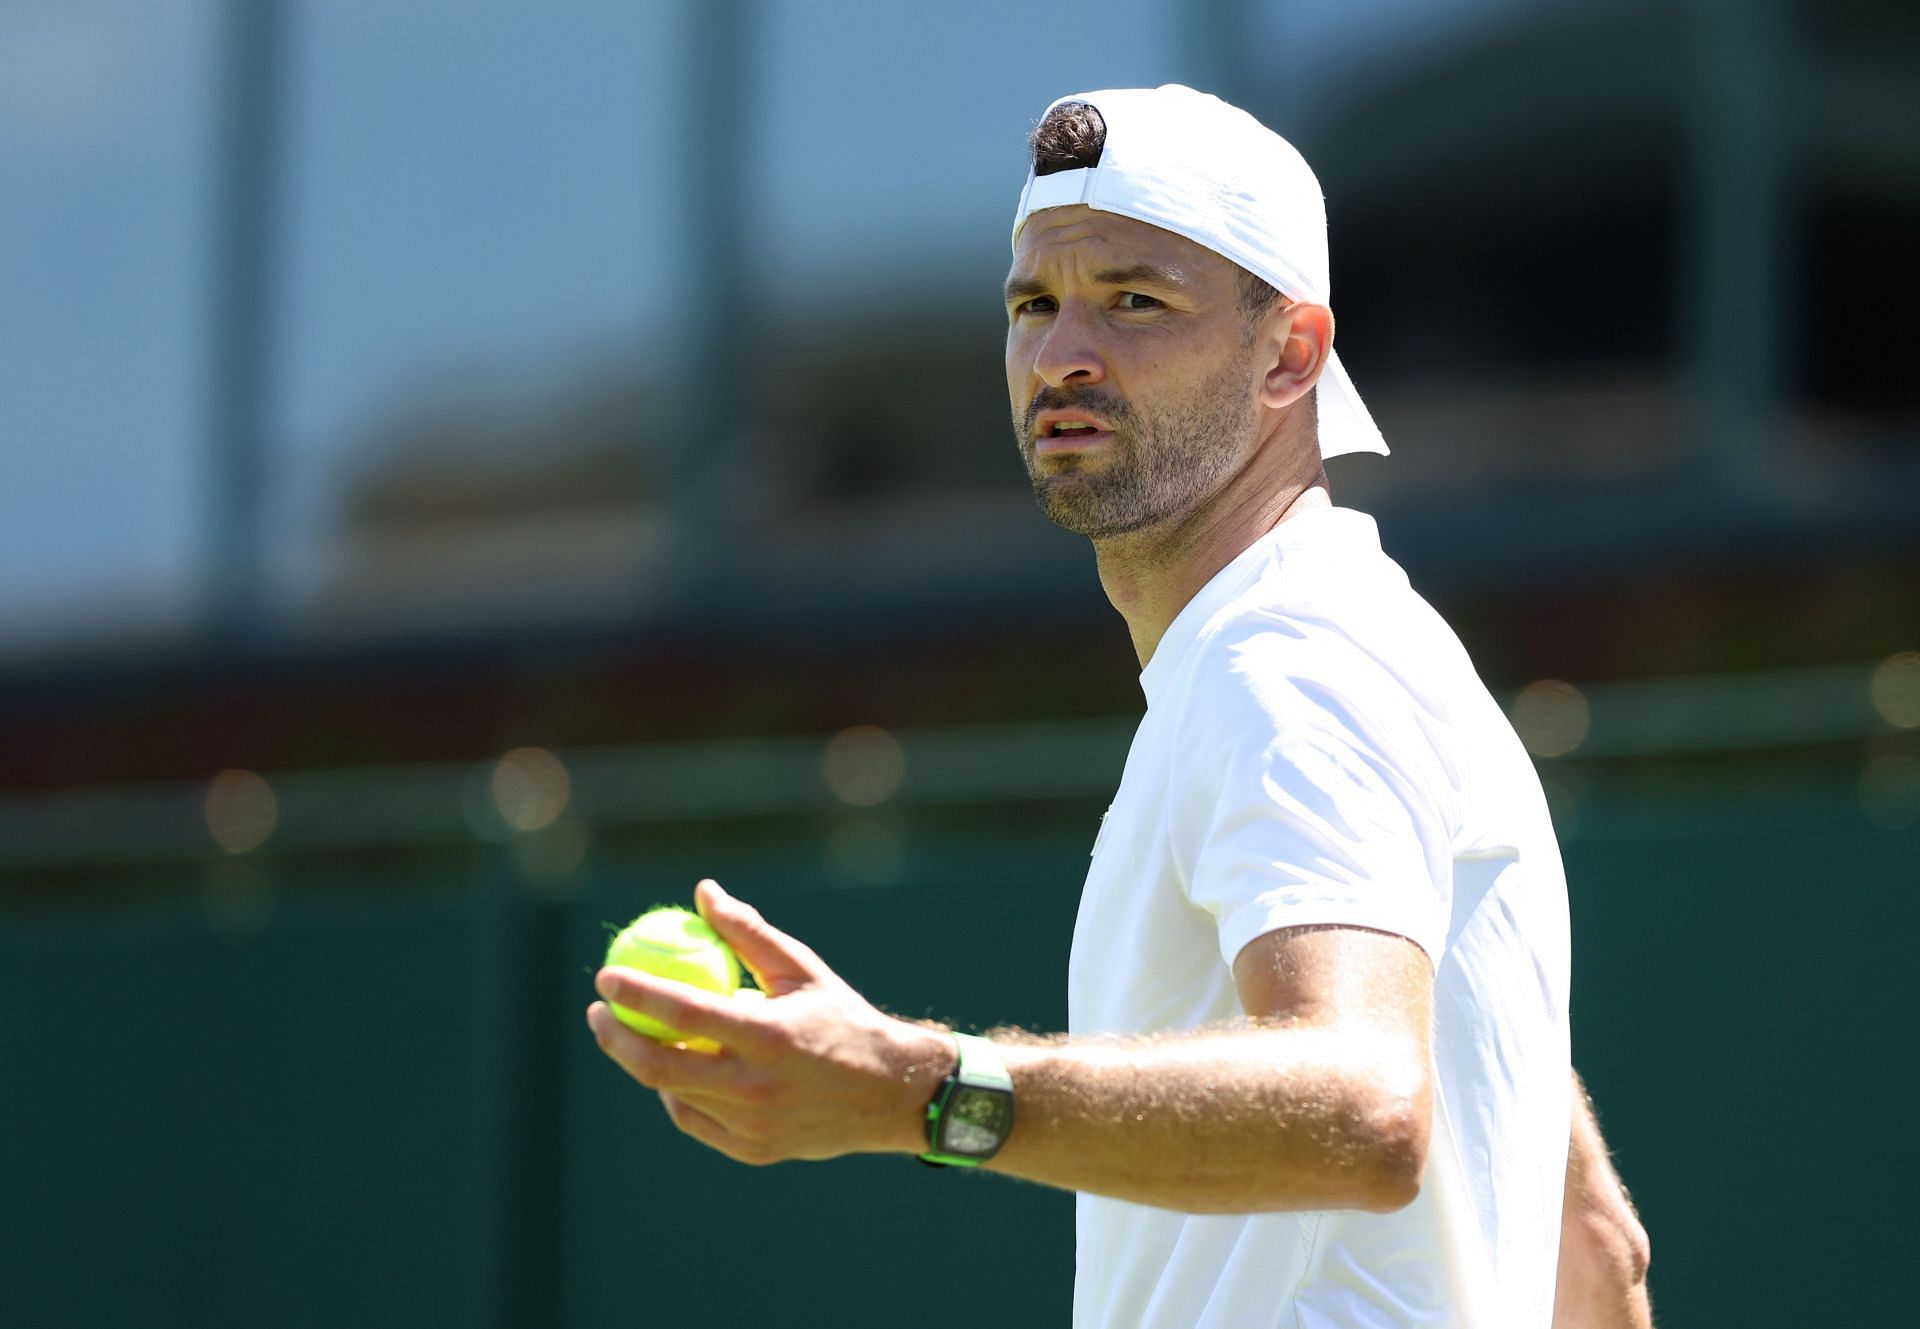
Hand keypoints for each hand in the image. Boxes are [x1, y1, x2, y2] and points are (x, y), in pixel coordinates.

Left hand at [586, 879, 954, 1164]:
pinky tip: (674, 1068)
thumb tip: (702, 891)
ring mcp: (751, 1124)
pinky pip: (693, 1118)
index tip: (606, 976)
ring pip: (672, 1093)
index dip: (636, 994)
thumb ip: (748, 932)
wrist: (887, 1093)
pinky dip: (675, 1091)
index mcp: (769, 1036)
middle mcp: (756, 1087)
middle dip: (614, 1038)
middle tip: (600, 1012)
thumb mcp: (801, 968)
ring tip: (634, 1032)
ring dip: (642, 1062)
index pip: (683, 1013)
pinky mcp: (751, 1149)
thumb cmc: (841, 1018)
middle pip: (659, 1066)